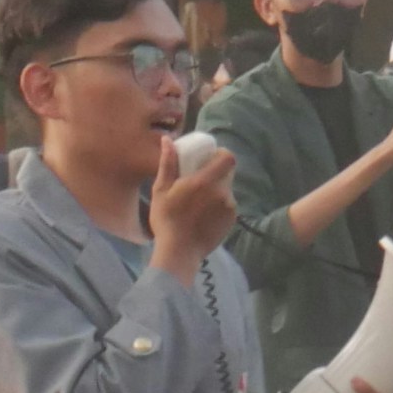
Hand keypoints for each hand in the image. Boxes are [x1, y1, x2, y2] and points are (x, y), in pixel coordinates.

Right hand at [150, 139, 236, 277]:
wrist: (179, 252)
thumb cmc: (166, 220)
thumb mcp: (161, 190)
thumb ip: (167, 163)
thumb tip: (168, 140)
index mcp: (205, 181)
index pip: (228, 158)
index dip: (221, 154)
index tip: (209, 158)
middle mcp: (222, 192)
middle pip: (228, 172)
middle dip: (216, 172)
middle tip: (201, 178)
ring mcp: (229, 207)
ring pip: (227, 189)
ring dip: (217, 189)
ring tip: (200, 201)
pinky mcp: (232, 220)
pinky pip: (228, 204)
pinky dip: (219, 204)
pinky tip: (204, 214)